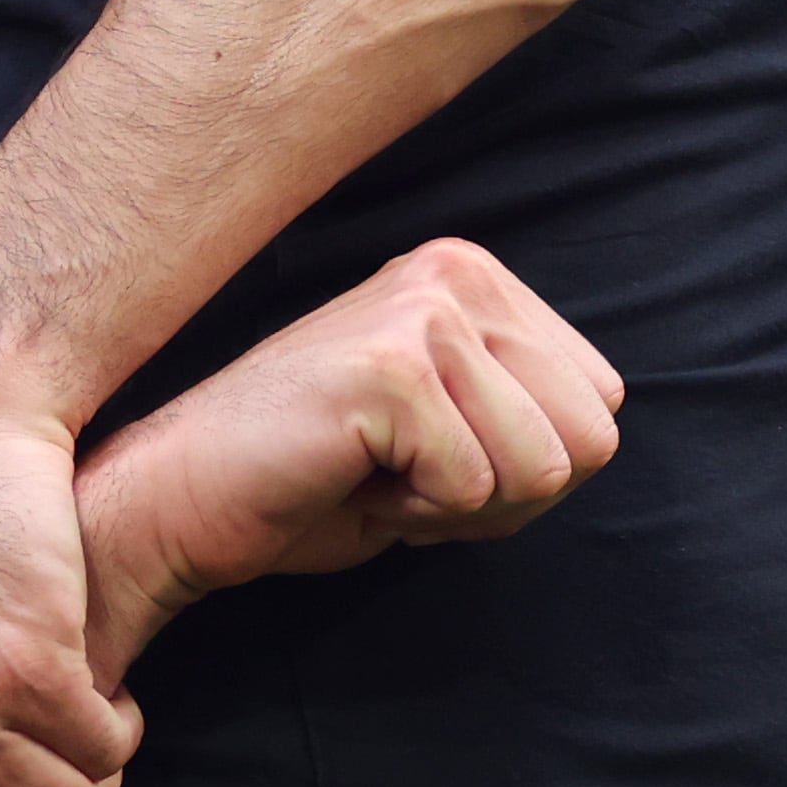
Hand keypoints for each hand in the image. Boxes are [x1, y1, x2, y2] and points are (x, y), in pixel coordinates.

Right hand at [67, 238, 618, 674]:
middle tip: (404, 476)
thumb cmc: (314, 480)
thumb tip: (604, 429)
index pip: (603, 404)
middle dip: (507, 495)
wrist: (182, 499)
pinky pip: (475, 488)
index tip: (431, 459)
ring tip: (375, 473)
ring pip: (547, 468)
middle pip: (592, 437)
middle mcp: (458, 270)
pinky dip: (414, 517)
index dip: (526, 469)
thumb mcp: (450, 428)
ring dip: (461, 507)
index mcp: (478, 275)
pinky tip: (348, 479)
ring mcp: (425, 312)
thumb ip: (525, 412)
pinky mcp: (393, 368)